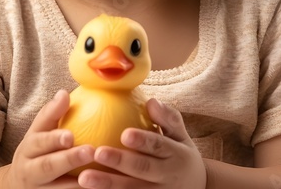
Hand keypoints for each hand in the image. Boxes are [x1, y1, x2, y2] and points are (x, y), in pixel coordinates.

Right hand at [3, 89, 95, 188]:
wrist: (15, 188)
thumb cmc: (36, 154)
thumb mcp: (38, 135)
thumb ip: (51, 115)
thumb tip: (64, 93)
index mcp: (29, 149)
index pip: (39, 141)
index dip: (54, 139)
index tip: (71, 135)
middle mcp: (30, 171)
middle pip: (48, 166)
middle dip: (69, 159)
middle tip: (91, 151)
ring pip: (58, 188)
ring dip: (78, 182)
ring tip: (100, 175)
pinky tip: (101, 188)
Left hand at [78, 98, 206, 188]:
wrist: (196, 188)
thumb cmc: (181, 155)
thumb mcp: (181, 137)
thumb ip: (168, 119)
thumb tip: (151, 101)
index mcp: (177, 155)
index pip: (159, 146)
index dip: (143, 141)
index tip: (125, 133)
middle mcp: (167, 176)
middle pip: (142, 169)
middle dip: (120, 162)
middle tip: (98, 153)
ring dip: (107, 185)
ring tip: (83, 178)